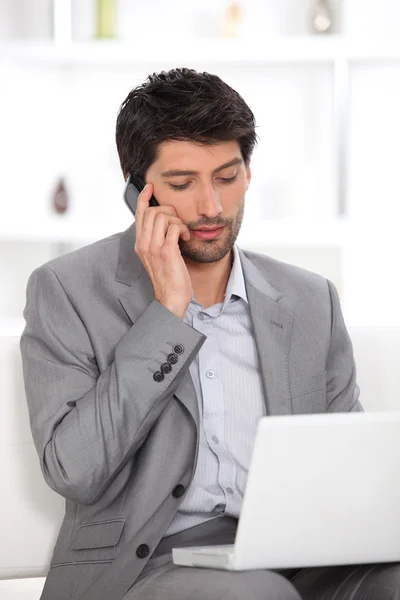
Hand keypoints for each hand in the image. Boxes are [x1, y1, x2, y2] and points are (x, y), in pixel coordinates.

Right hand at [134, 183, 192, 319]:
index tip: (150, 187)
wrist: (170, 297)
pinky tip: (186, 239)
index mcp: (140, 244)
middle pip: (152, 211)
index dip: (144, 198)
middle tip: (178, 222)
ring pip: (163, 217)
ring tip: (183, 233)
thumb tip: (166, 222)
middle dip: (169, 211)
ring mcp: (154, 247)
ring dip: (177, 221)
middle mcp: (144, 244)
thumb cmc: (168, 277)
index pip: (139, 214)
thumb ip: (157, 239)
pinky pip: (174, 228)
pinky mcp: (166, 251)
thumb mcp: (157, 256)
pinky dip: (183, 229)